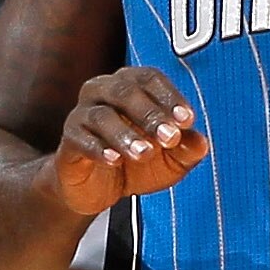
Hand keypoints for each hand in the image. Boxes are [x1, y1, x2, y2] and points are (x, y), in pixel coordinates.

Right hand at [48, 66, 208, 216]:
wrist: (100, 190)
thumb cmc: (138, 164)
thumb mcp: (171, 161)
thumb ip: (187, 150)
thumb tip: (201, 143)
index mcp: (132, 85)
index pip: (150, 79)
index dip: (170, 97)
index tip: (187, 120)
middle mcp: (104, 91)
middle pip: (124, 91)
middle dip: (150, 114)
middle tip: (169, 137)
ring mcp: (82, 114)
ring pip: (101, 115)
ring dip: (125, 134)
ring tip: (144, 152)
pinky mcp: (69, 140)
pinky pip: (79, 138)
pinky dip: (98, 148)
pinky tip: (114, 160)